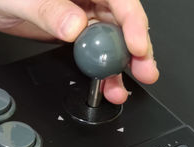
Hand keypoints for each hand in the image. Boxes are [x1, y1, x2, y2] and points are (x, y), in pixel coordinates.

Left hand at [0, 0, 158, 103]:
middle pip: (121, 22)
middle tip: (144, 70)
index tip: (134, 45)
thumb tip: (75, 26)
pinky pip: (91, 51)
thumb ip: (49, 11)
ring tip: (121, 87)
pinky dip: (98, 69)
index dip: (132, 21)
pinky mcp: (71, 33)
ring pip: (109, 41)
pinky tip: (104, 84)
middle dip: (135, 48)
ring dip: (119, 65)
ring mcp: (81, 16)